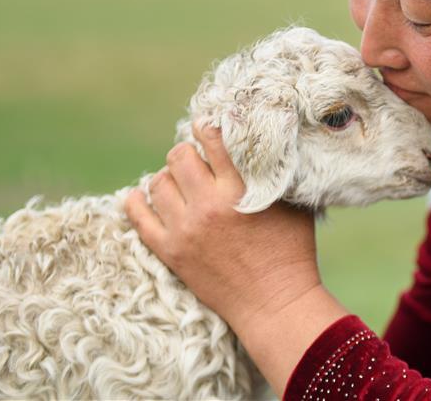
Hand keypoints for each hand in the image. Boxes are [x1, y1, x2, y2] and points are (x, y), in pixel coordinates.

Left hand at [124, 122, 319, 326]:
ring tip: (180, 182)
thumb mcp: (293, 204)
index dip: (208, 127)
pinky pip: (139, 217)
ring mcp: (185, 229)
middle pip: (179, 156)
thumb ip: (277, 173)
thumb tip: (270, 144)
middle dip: (188, 152)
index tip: (208, 127)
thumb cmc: (291, 252)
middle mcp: (208, 205)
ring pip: (158, 182)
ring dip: (169, 176)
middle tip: (196, 159)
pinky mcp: (170, 251)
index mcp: (240, 189)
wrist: (274, 303)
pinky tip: (143, 195)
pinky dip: (137, 201)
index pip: (213, 139)